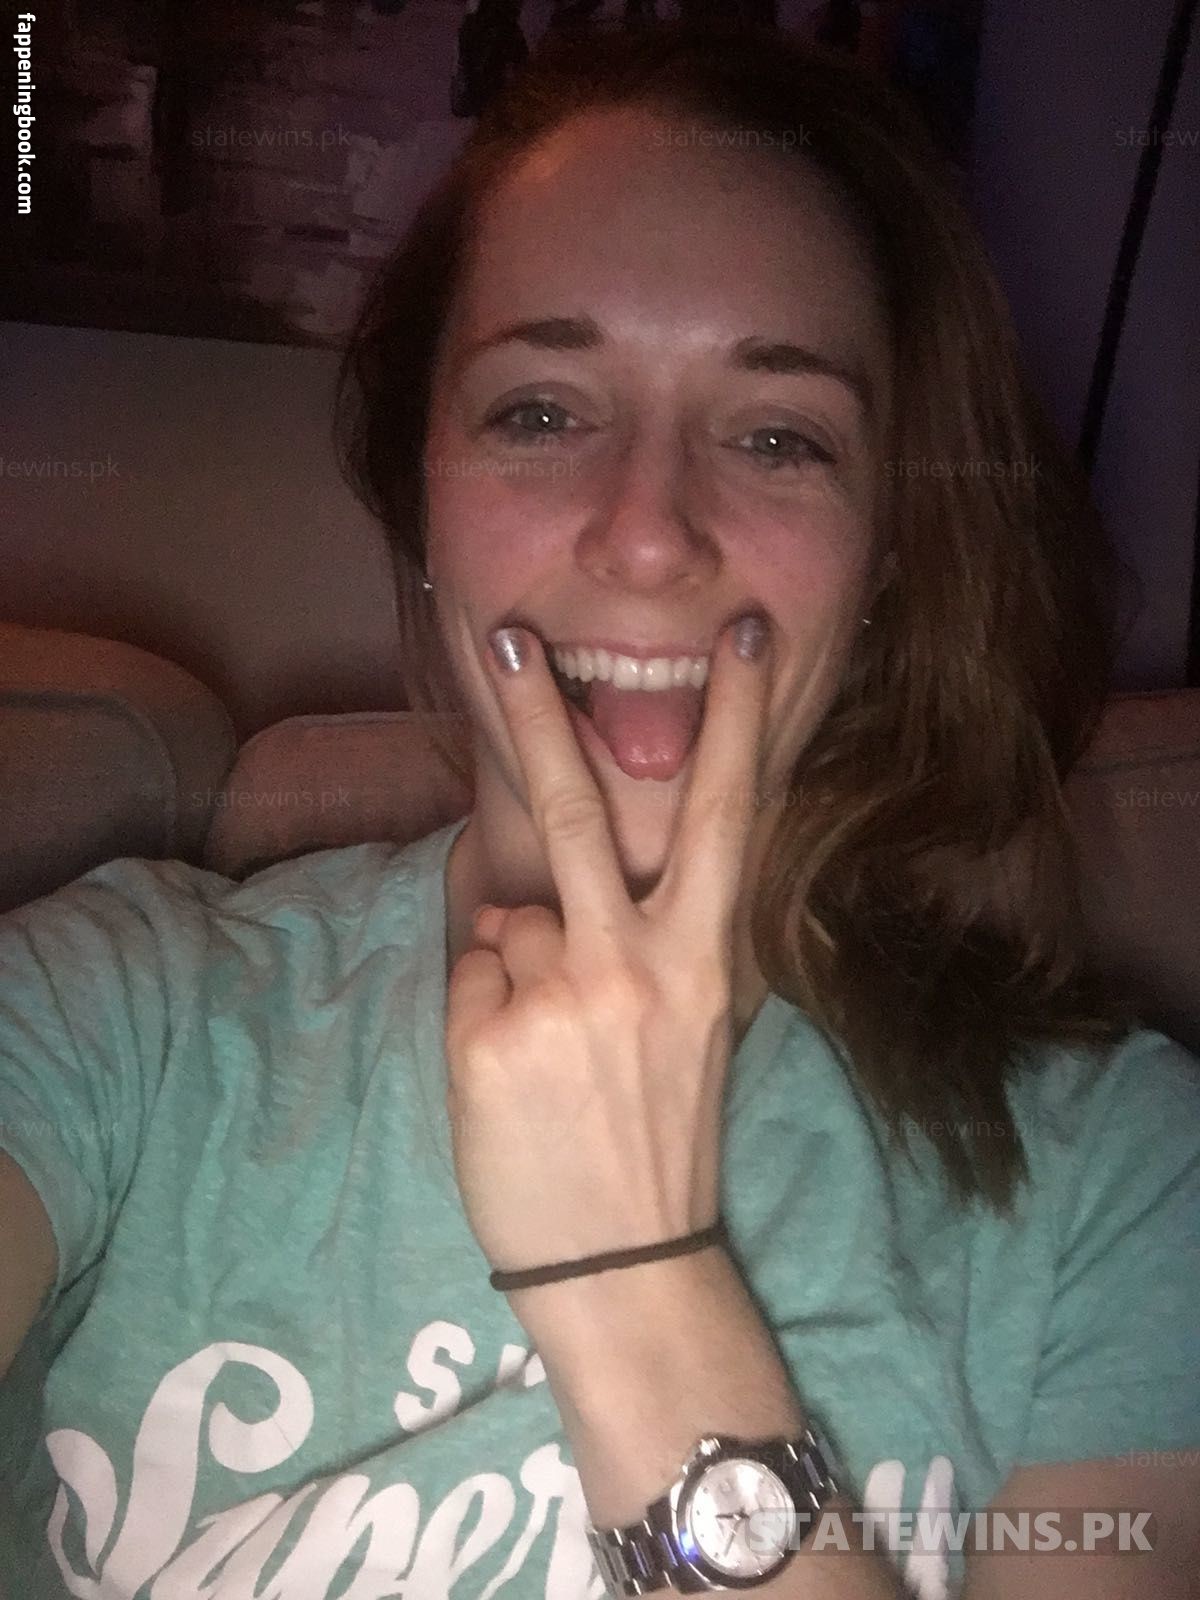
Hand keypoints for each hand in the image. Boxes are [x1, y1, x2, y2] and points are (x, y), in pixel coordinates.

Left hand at [443, 614, 771, 1287]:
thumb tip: (538, 902)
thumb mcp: (689, 1028)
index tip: (746, 635)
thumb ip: (638, 943)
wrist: (625, 1261)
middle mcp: (640, 961)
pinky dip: (483, 1006)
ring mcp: (561, 997)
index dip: (740, 718)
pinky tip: (514, 1074)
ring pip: (509, 913)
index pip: (729, 814)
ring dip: (519, 959)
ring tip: (553, 1043)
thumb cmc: (659, 1137)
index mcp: (707, 956)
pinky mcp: (490, 1037)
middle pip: (578, 809)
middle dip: (539, 714)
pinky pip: (470, 972)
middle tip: (508, 639)